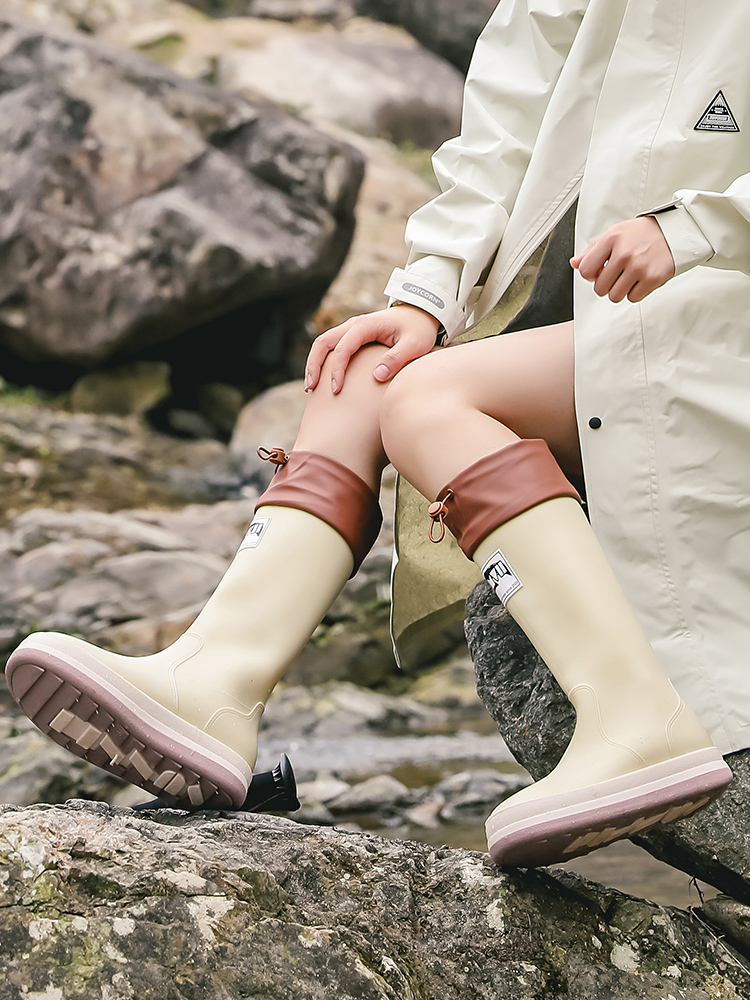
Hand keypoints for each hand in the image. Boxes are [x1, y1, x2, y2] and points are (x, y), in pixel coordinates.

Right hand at [305, 305, 440, 393]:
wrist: (420, 314)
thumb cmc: (418, 330)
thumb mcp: (415, 344)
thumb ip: (397, 358)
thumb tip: (377, 376)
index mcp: (366, 326)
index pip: (343, 348)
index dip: (337, 370)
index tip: (336, 390)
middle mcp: (353, 325)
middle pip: (323, 342)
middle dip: (314, 365)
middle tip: (310, 389)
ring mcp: (350, 329)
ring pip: (323, 344)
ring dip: (314, 364)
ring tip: (311, 388)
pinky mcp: (352, 337)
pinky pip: (331, 347)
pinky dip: (323, 362)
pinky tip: (323, 381)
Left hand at [571, 216, 674, 302]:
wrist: (675, 231)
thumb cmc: (643, 234)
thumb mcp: (615, 234)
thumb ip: (592, 250)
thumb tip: (574, 263)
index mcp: (611, 239)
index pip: (585, 271)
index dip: (591, 274)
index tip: (600, 271)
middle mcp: (624, 253)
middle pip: (599, 288)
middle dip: (606, 284)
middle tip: (617, 274)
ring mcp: (639, 266)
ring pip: (615, 296)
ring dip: (620, 290)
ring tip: (629, 276)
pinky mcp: (652, 278)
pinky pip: (633, 298)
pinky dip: (635, 292)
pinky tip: (641, 278)